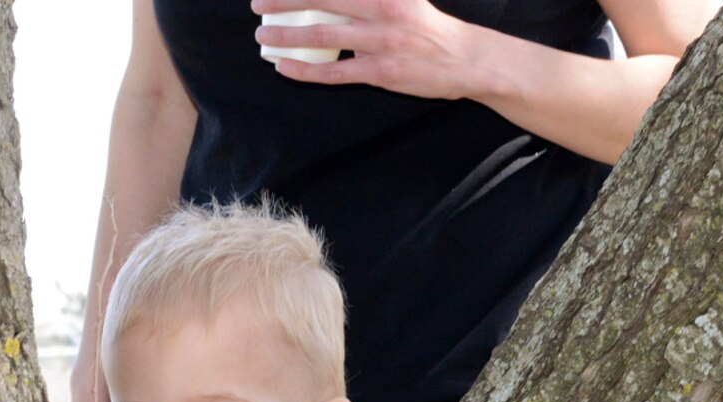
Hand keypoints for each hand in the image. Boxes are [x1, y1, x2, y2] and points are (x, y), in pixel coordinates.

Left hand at [253, 0, 484, 100]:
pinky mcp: (381, 72)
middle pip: (322, 0)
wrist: (464, 59)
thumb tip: (336, 0)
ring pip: (323, 37)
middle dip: (285, 0)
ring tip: (262, 36)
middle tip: (258, 3)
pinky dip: (305, 71)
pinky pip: (334, 73)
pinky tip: (283, 67)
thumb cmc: (428, 26)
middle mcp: (382, 9)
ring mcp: (381, 42)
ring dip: (287, 36)